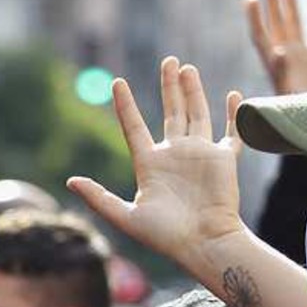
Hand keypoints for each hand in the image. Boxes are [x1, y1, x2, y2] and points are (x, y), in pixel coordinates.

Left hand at [67, 57, 247, 270]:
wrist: (202, 245)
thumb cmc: (164, 236)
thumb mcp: (125, 216)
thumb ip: (99, 198)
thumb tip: (71, 181)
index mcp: (149, 164)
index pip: (134, 126)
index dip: (126, 105)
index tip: (117, 82)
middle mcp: (174, 154)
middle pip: (171, 112)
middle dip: (169, 87)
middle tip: (169, 60)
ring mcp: (200, 155)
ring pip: (197, 114)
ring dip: (194, 91)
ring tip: (187, 67)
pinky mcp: (224, 160)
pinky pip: (232, 133)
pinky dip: (235, 114)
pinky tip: (233, 95)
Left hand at [246, 0, 306, 94]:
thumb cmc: (301, 114)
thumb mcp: (288, 94)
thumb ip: (283, 73)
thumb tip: (278, 52)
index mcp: (275, 63)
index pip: (260, 34)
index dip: (254, 17)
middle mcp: (286, 56)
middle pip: (276, 22)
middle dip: (271, 2)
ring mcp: (303, 57)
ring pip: (296, 24)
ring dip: (291, 4)